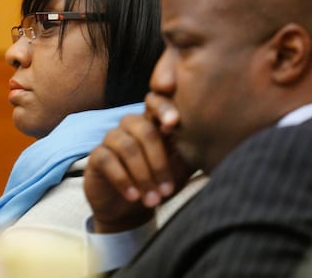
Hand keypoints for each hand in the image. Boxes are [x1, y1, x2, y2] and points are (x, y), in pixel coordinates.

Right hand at [84, 92, 195, 232]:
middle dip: (159, 162)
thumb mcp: (181, 167)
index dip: (164, 108)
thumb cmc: (160, 182)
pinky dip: (124, 180)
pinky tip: (134, 197)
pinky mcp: (97, 156)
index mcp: (155, 122)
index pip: (156, 102)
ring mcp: (112, 138)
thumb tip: (214, 141)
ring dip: (143, 176)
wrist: (131, 208)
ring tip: (153, 200)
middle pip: (145, 130)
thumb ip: (193, 150)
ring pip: (127, 147)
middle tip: (168, 189)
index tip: (174, 124)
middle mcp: (132, 125)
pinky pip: (108, 160)